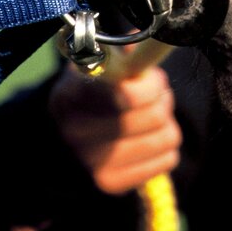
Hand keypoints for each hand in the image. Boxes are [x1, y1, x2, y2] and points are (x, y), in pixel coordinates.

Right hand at [48, 60, 181, 195]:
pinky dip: (165, 145)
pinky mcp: (112, 185)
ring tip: (151, 113)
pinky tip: (148, 137)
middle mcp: (76, 134)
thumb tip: (143, 45)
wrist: (64, 135)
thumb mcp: (96, 64)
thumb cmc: (88, 89)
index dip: (150, 85)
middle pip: (154, 115)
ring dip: (167, 120)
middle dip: (163, 97)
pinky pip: (167, 159)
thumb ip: (122, 53)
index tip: (151, 77)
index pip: (128, 96)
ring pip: (166, 136)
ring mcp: (93, 165)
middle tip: (156, 91)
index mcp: (70, 97)